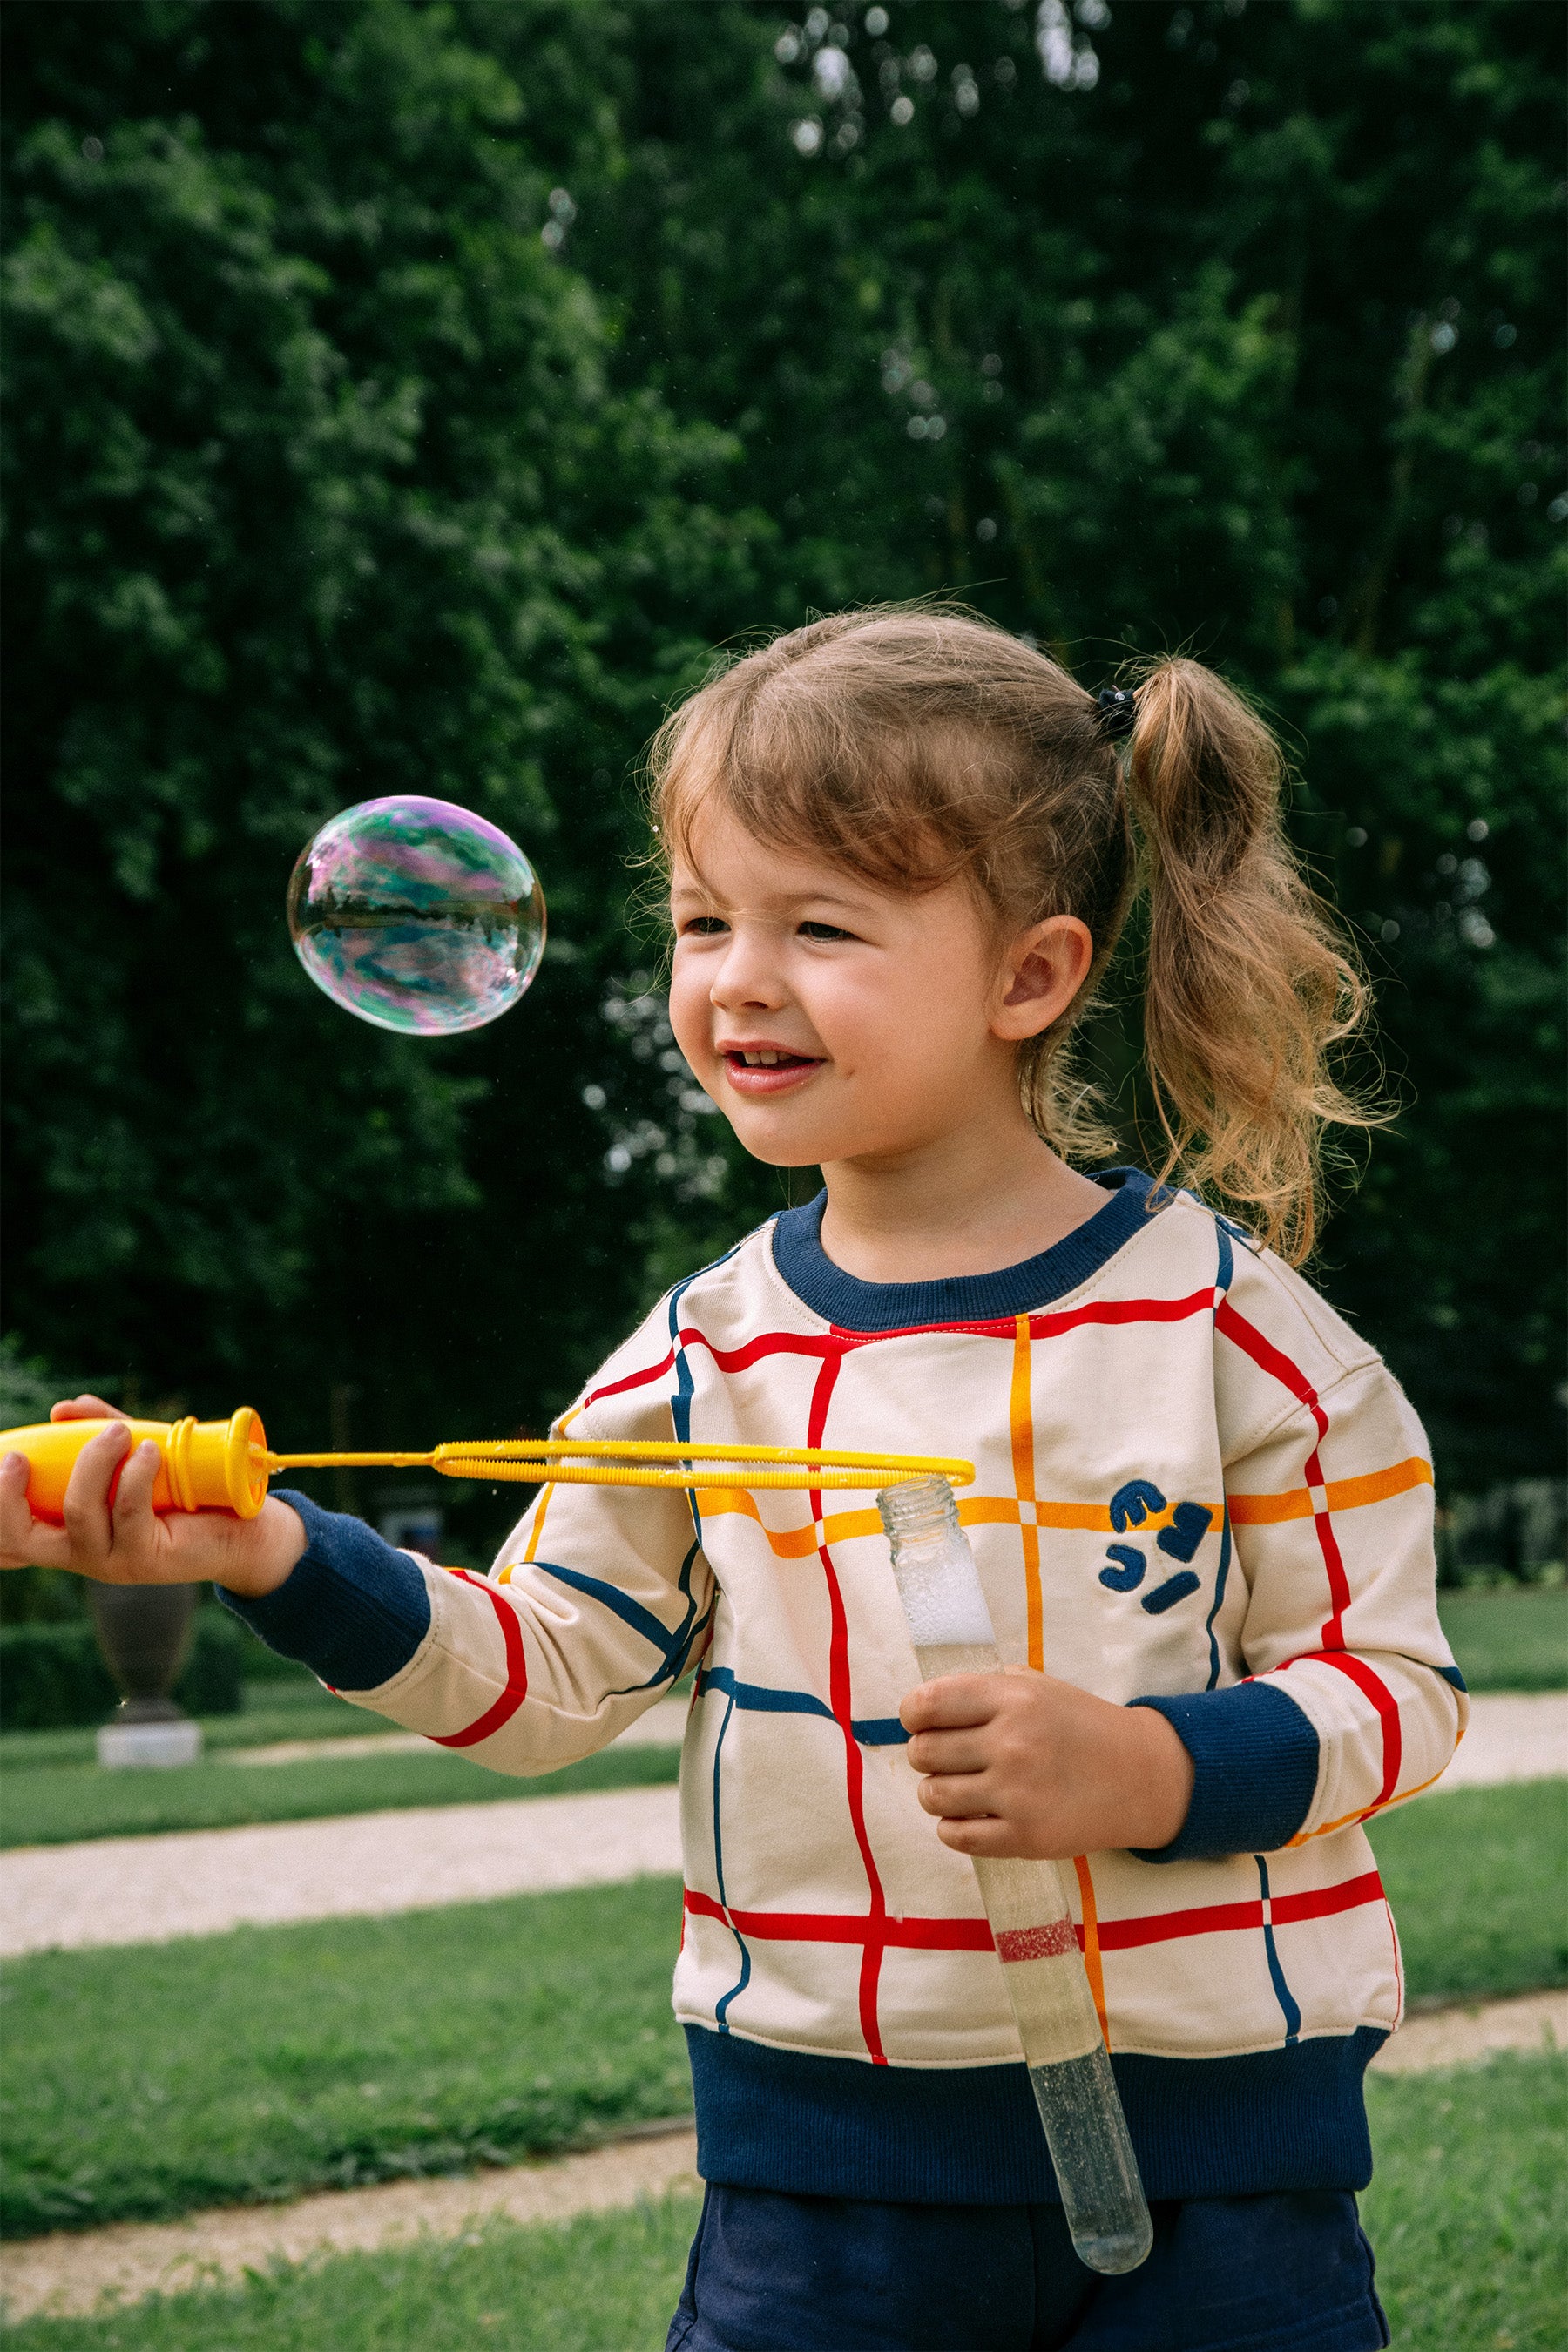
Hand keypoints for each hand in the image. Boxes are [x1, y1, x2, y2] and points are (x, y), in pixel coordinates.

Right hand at [0, 1395, 306, 1597]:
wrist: (243, 1526)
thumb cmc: (182, 1490)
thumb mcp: (134, 1455)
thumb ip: (98, 1431)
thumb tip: (62, 1408)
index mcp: (66, 1533)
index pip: (9, 1540)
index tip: (2, 1461)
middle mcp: (79, 1553)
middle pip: (18, 1541)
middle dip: (4, 1500)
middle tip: (18, 1458)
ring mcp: (111, 1561)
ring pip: (79, 1515)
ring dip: (93, 1464)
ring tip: (120, 1432)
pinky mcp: (147, 1559)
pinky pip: (128, 1514)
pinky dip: (134, 1475)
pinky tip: (149, 1450)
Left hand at [901, 1665, 1194, 1859]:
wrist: (1139, 1776)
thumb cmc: (1078, 1726)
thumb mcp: (1037, 1687)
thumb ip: (982, 1689)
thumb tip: (923, 1706)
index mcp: (1012, 1698)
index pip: (927, 1704)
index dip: (913, 1714)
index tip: (921, 1721)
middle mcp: (1012, 1743)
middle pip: (923, 1752)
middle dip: (925, 1754)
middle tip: (946, 1757)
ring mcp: (1017, 1794)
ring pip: (931, 1796)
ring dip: (936, 1792)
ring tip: (958, 1787)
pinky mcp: (1024, 1838)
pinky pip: (954, 1836)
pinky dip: (952, 1827)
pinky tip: (971, 1815)